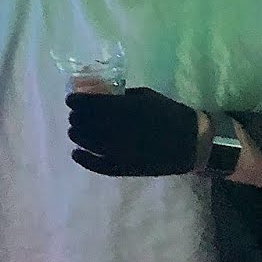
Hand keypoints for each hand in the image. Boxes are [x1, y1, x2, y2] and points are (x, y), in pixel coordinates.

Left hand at [67, 87, 199, 176]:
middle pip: (87, 123)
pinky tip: (75, 152)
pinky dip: (84, 159)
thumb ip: (122, 95)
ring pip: (89, 142)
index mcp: (128, 108)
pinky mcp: (126, 167)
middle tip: (73, 115)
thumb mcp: (146, 96)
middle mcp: (121, 129)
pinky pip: (99, 165)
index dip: (77, 101)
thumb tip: (98, 94)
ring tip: (73, 131)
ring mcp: (122, 150)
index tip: (70, 100)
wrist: (191, 143)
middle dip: (76, 118)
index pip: (92, 104)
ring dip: (77, 135)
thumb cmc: (168, 114)